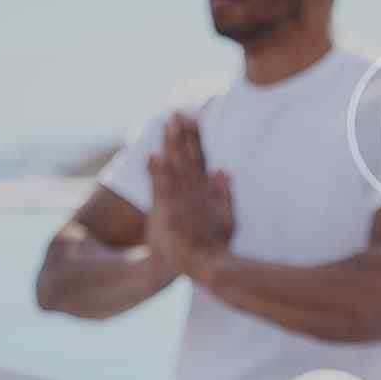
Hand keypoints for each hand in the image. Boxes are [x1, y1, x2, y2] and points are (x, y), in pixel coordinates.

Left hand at [145, 112, 234, 280]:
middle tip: (176, 112)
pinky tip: (153, 157)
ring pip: (175, 167)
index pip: (200, 158)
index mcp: (207, 192)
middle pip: (187, 157)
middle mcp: (195, 193)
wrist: (207, 267)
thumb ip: (225, 194)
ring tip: (166, 124)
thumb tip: (222, 170)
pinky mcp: (169, 215)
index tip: (190, 117)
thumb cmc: (215, 245)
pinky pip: (162, 190)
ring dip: (170, 145)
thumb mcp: (228, 219)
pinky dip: (157, 173)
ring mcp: (182, 202)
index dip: (195, 137)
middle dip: (181, 134)